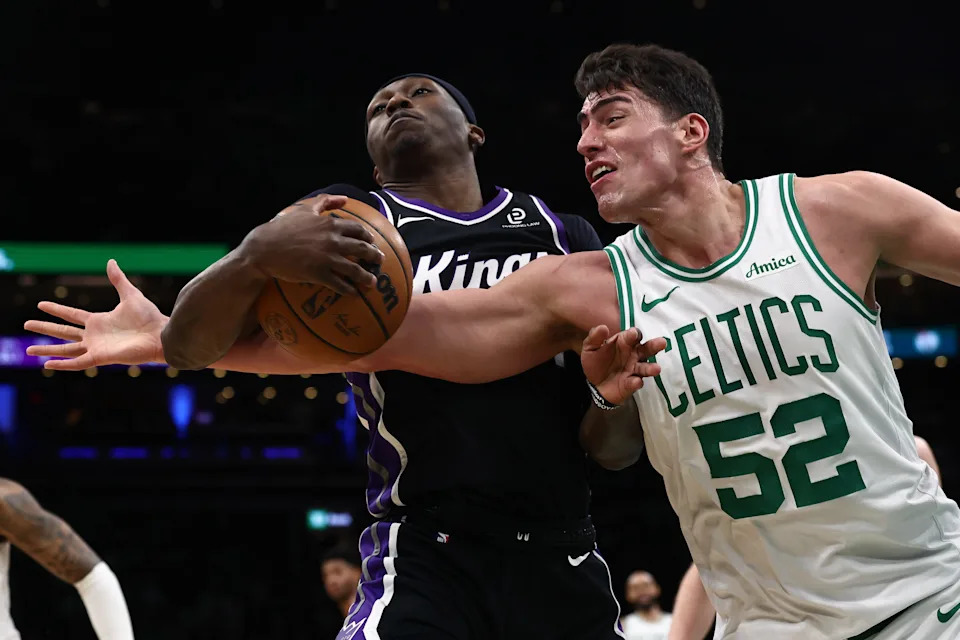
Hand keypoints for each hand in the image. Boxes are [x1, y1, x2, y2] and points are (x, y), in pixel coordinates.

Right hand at [23, 260, 167, 369]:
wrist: (160, 335)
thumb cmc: (149, 317)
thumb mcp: (130, 295)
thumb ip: (118, 280)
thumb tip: (110, 261)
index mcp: (99, 321)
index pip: (71, 315)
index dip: (56, 310)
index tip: (40, 305)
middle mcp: (95, 335)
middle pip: (63, 332)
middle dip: (44, 328)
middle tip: (26, 324)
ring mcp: (96, 347)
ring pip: (65, 349)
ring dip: (46, 350)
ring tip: (28, 350)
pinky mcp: (100, 357)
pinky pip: (77, 363)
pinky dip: (62, 364)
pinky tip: (47, 365)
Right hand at [242, 193, 384, 294]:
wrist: (264, 248)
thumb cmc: (283, 228)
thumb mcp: (304, 210)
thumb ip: (325, 202)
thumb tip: (344, 199)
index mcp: (330, 224)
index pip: (358, 229)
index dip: (369, 237)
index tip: (373, 242)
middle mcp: (332, 240)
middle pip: (362, 248)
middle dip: (374, 256)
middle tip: (379, 261)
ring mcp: (326, 258)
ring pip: (354, 269)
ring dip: (366, 277)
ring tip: (373, 282)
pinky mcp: (318, 274)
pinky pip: (339, 284)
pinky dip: (349, 289)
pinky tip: (354, 294)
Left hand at [581, 326, 666, 405]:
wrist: (594, 384)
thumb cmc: (596, 362)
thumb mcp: (590, 348)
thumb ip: (595, 337)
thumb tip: (603, 327)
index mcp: (624, 343)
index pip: (633, 336)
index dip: (634, 334)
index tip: (634, 334)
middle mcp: (633, 355)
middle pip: (646, 349)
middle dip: (654, 346)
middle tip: (662, 342)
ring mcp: (634, 370)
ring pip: (646, 367)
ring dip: (651, 368)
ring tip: (656, 369)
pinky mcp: (631, 384)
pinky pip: (635, 383)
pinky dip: (636, 382)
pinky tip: (636, 381)